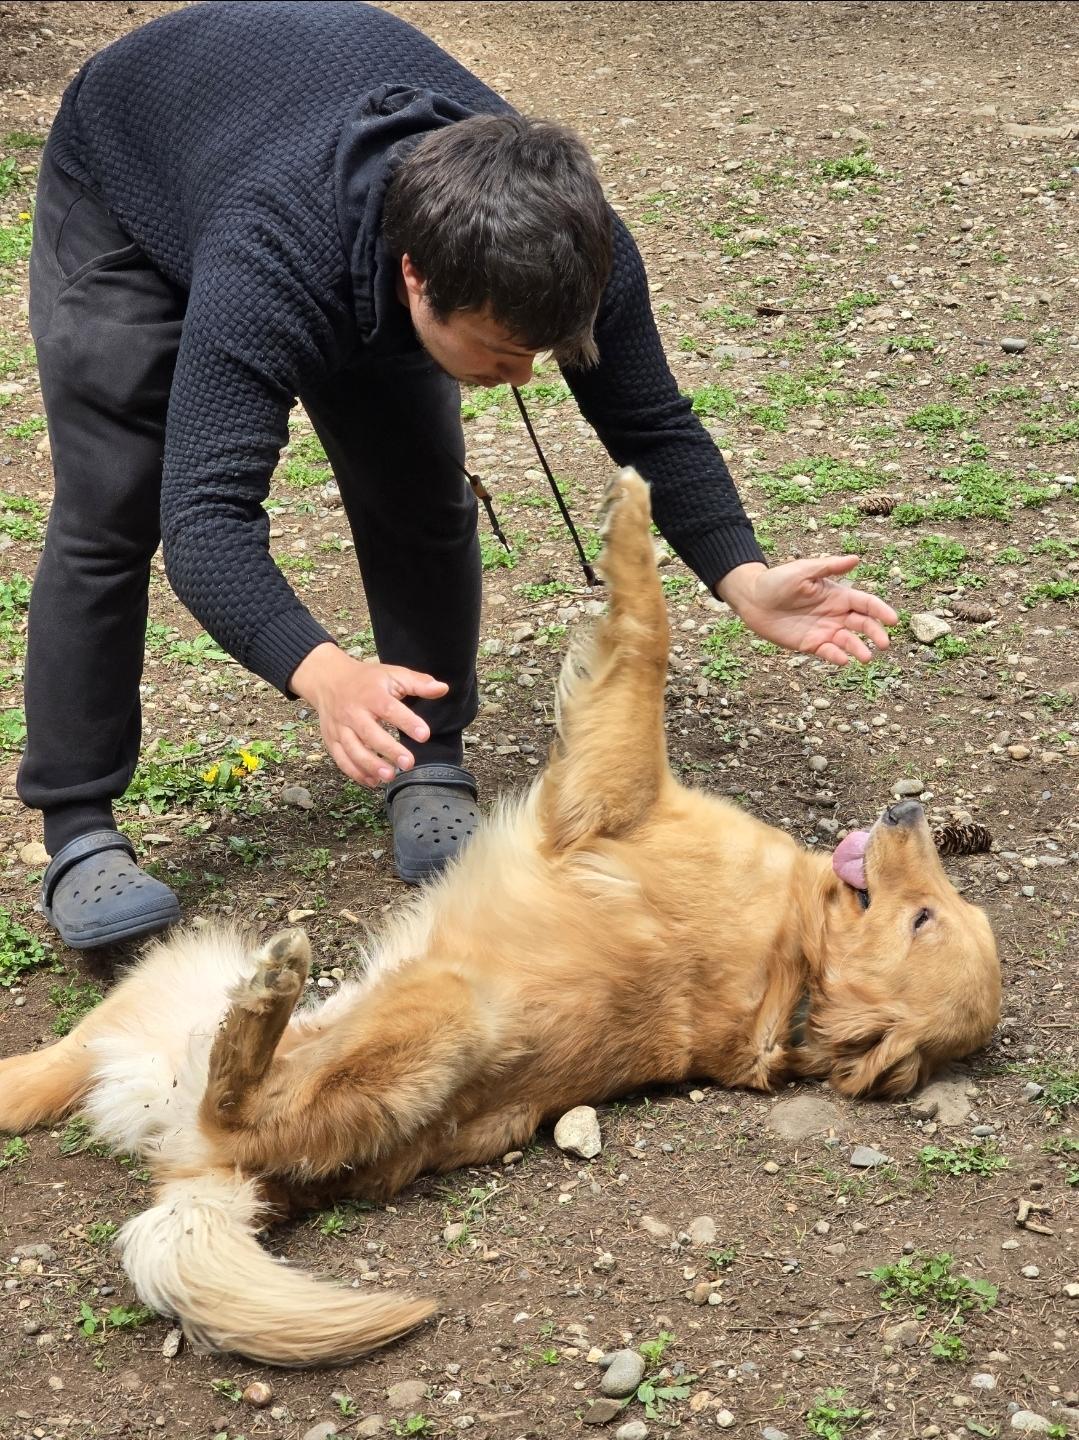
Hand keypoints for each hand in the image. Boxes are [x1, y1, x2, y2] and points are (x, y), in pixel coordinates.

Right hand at [290, 643, 448, 784]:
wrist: (329, 680)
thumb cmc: (367, 680)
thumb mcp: (393, 674)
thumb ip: (418, 683)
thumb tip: (442, 688)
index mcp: (371, 694)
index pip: (389, 709)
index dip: (407, 722)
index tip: (424, 735)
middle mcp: (352, 712)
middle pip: (370, 734)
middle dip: (389, 750)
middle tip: (409, 763)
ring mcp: (340, 728)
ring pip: (353, 750)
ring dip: (371, 766)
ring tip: (390, 776)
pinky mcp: (331, 740)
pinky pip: (341, 759)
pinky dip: (355, 773)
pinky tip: (373, 781)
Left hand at [717, 559, 897, 665]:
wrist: (753, 599)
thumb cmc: (777, 580)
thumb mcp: (804, 570)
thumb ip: (829, 567)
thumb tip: (856, 559)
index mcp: (838, 595)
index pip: (866, 603)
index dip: (881, 611)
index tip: (893, 620)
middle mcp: (836, 614)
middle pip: (863, 624)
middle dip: (876, 633)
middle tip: (884, 644)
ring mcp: (824, 630)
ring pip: (849, 642)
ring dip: (859, 649)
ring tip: (866, 657)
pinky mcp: (810, 644)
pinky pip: (828, 652)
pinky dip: (837, 656)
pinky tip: (843, 659)